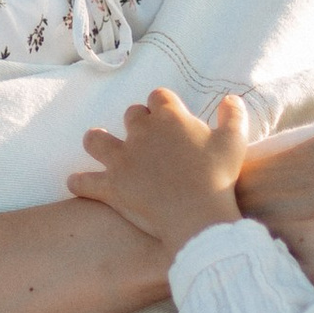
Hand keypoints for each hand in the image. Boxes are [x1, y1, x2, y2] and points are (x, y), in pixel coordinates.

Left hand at [72, 88, 250, 251]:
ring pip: (96, 140)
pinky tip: (79, 183)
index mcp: (169, 117)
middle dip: (138, 123)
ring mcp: (122, 159)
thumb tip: (230, 99)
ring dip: (98, 142)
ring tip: (102, 147)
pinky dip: (80, 182)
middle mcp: (141, 132)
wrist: (199, 215)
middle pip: (131, 115)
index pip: (158, 97)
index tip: (169, 118)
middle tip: (147, 140)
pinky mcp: (111, 186)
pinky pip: (84, 181)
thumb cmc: (219, 177)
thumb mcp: (234, 140)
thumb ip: (233, 114)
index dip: (163, 106)